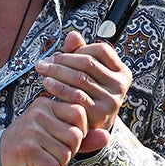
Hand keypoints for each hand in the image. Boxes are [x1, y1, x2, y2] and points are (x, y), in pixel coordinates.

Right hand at [0, 91, 87, 165]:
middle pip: (75, 135)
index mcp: (47, 104)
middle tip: (56, 155)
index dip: (80, 132)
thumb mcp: (57, 136)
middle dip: (71, 151)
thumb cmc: (33, 145)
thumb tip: (107, 136)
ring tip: (48, 163)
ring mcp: (31, 130)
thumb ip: (84, 137)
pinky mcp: (26, 149)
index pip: (79, 113)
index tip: (66, 140)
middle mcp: (38, 113)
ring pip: (65, 152)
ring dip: (60, 165)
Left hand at [34, 30, 131, 153]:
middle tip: (43, 62)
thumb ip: (79, 53)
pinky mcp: (100, 113)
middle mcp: (121, 85)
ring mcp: (113, 100)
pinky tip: (46, 84)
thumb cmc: (86, 96)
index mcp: (122, 72)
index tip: (58, 55)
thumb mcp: (86, 75)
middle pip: (88, 63)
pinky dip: (59, 88)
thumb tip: (73, 35)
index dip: (78, 50)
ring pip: (80, 77)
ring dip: (57, 72)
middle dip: (62, 60)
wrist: (88, 130)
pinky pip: (76, 95)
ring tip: (42, 71)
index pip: (101, 50)